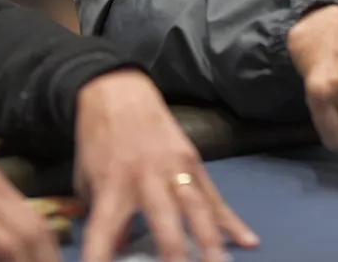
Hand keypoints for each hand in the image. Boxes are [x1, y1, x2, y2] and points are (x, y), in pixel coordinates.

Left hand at [73, 69, 258, 261]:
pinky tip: (248, 240)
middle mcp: (146, 179)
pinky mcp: (192, 162)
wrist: (117, 91)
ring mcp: (174, 169)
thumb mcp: (88, 178)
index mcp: (111, 185)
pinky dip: (231, 221)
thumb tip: (120, 249)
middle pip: (164, 222)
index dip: (100, 257)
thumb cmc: (97, 139)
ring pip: (197, 210)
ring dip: (211, 241)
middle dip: (175, 254)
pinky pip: (214, 197)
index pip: (103, 231)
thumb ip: (102, 215)